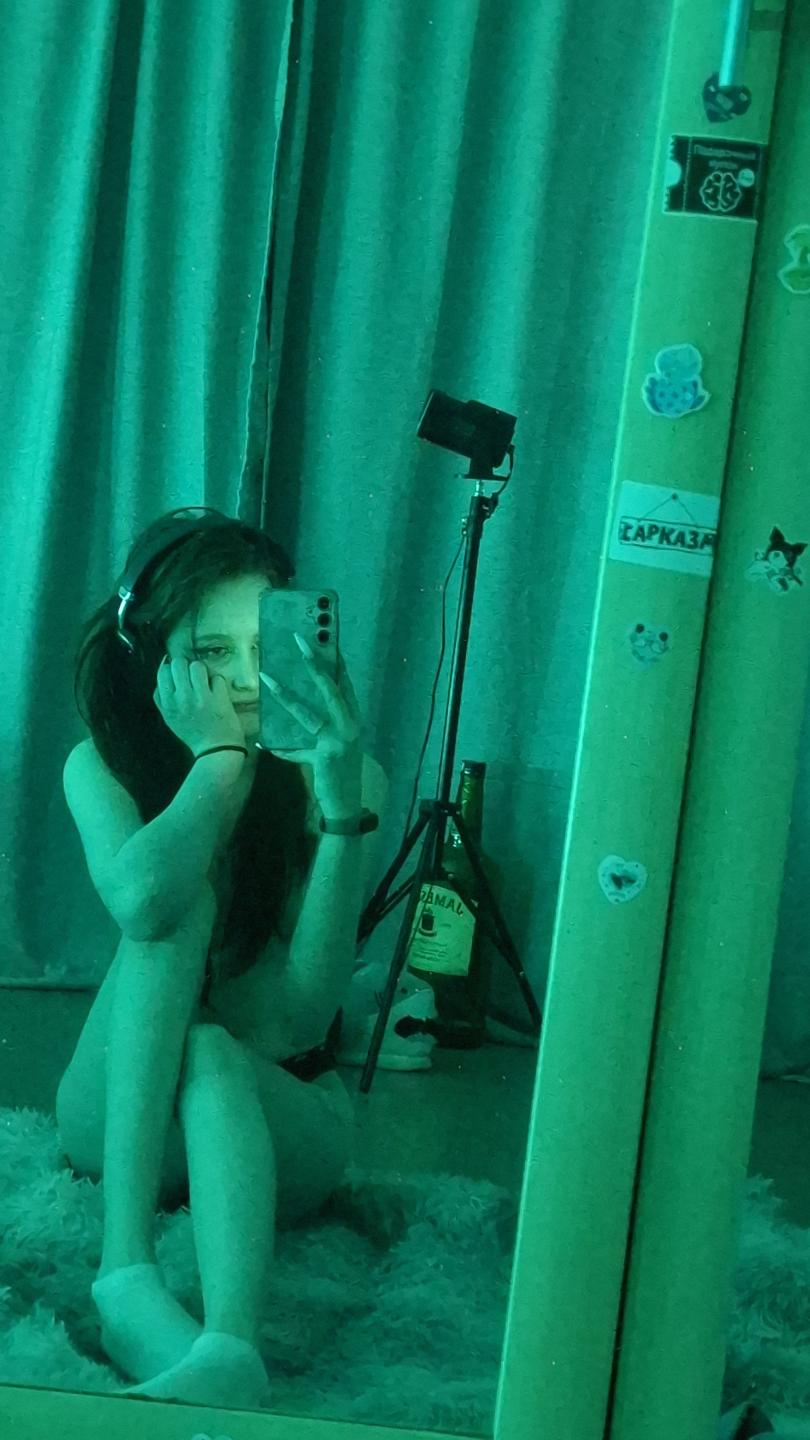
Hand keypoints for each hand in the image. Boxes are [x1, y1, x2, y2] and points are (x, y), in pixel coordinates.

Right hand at [154, 655, 245, 756]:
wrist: (216, 749)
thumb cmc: (192, 733)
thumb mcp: (169, 718)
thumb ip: (161, 696)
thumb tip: (163, 667)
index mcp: (168, 704)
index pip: (163, 671)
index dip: (172, 668)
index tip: (179, 675)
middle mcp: (182, 699)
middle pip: (179, 663)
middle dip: (186, 666)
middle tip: (192, 676)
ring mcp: (201, 697)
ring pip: (197, 666)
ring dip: (202, 671)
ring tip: (205, 682)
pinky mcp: (219, 698)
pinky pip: (216, 677)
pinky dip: (218, 682)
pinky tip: (217, 692)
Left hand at [260, 634, 363, 806]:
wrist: (346, 804)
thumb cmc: (337, 772)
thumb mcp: (331, 745)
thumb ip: (317, 729)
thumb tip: (294, 708)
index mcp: (353, 719)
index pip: (344, 684)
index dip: (335, 662)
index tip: (324, 640)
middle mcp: (350, 726)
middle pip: (331, 689)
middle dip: (314, 664)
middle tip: (300, 641)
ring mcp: (340, 741)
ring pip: (309, 713)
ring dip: (285, 696)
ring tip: (267, 678)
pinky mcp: (327, 757)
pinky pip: (296, 750)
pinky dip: (279, 749)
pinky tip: (261, 745)